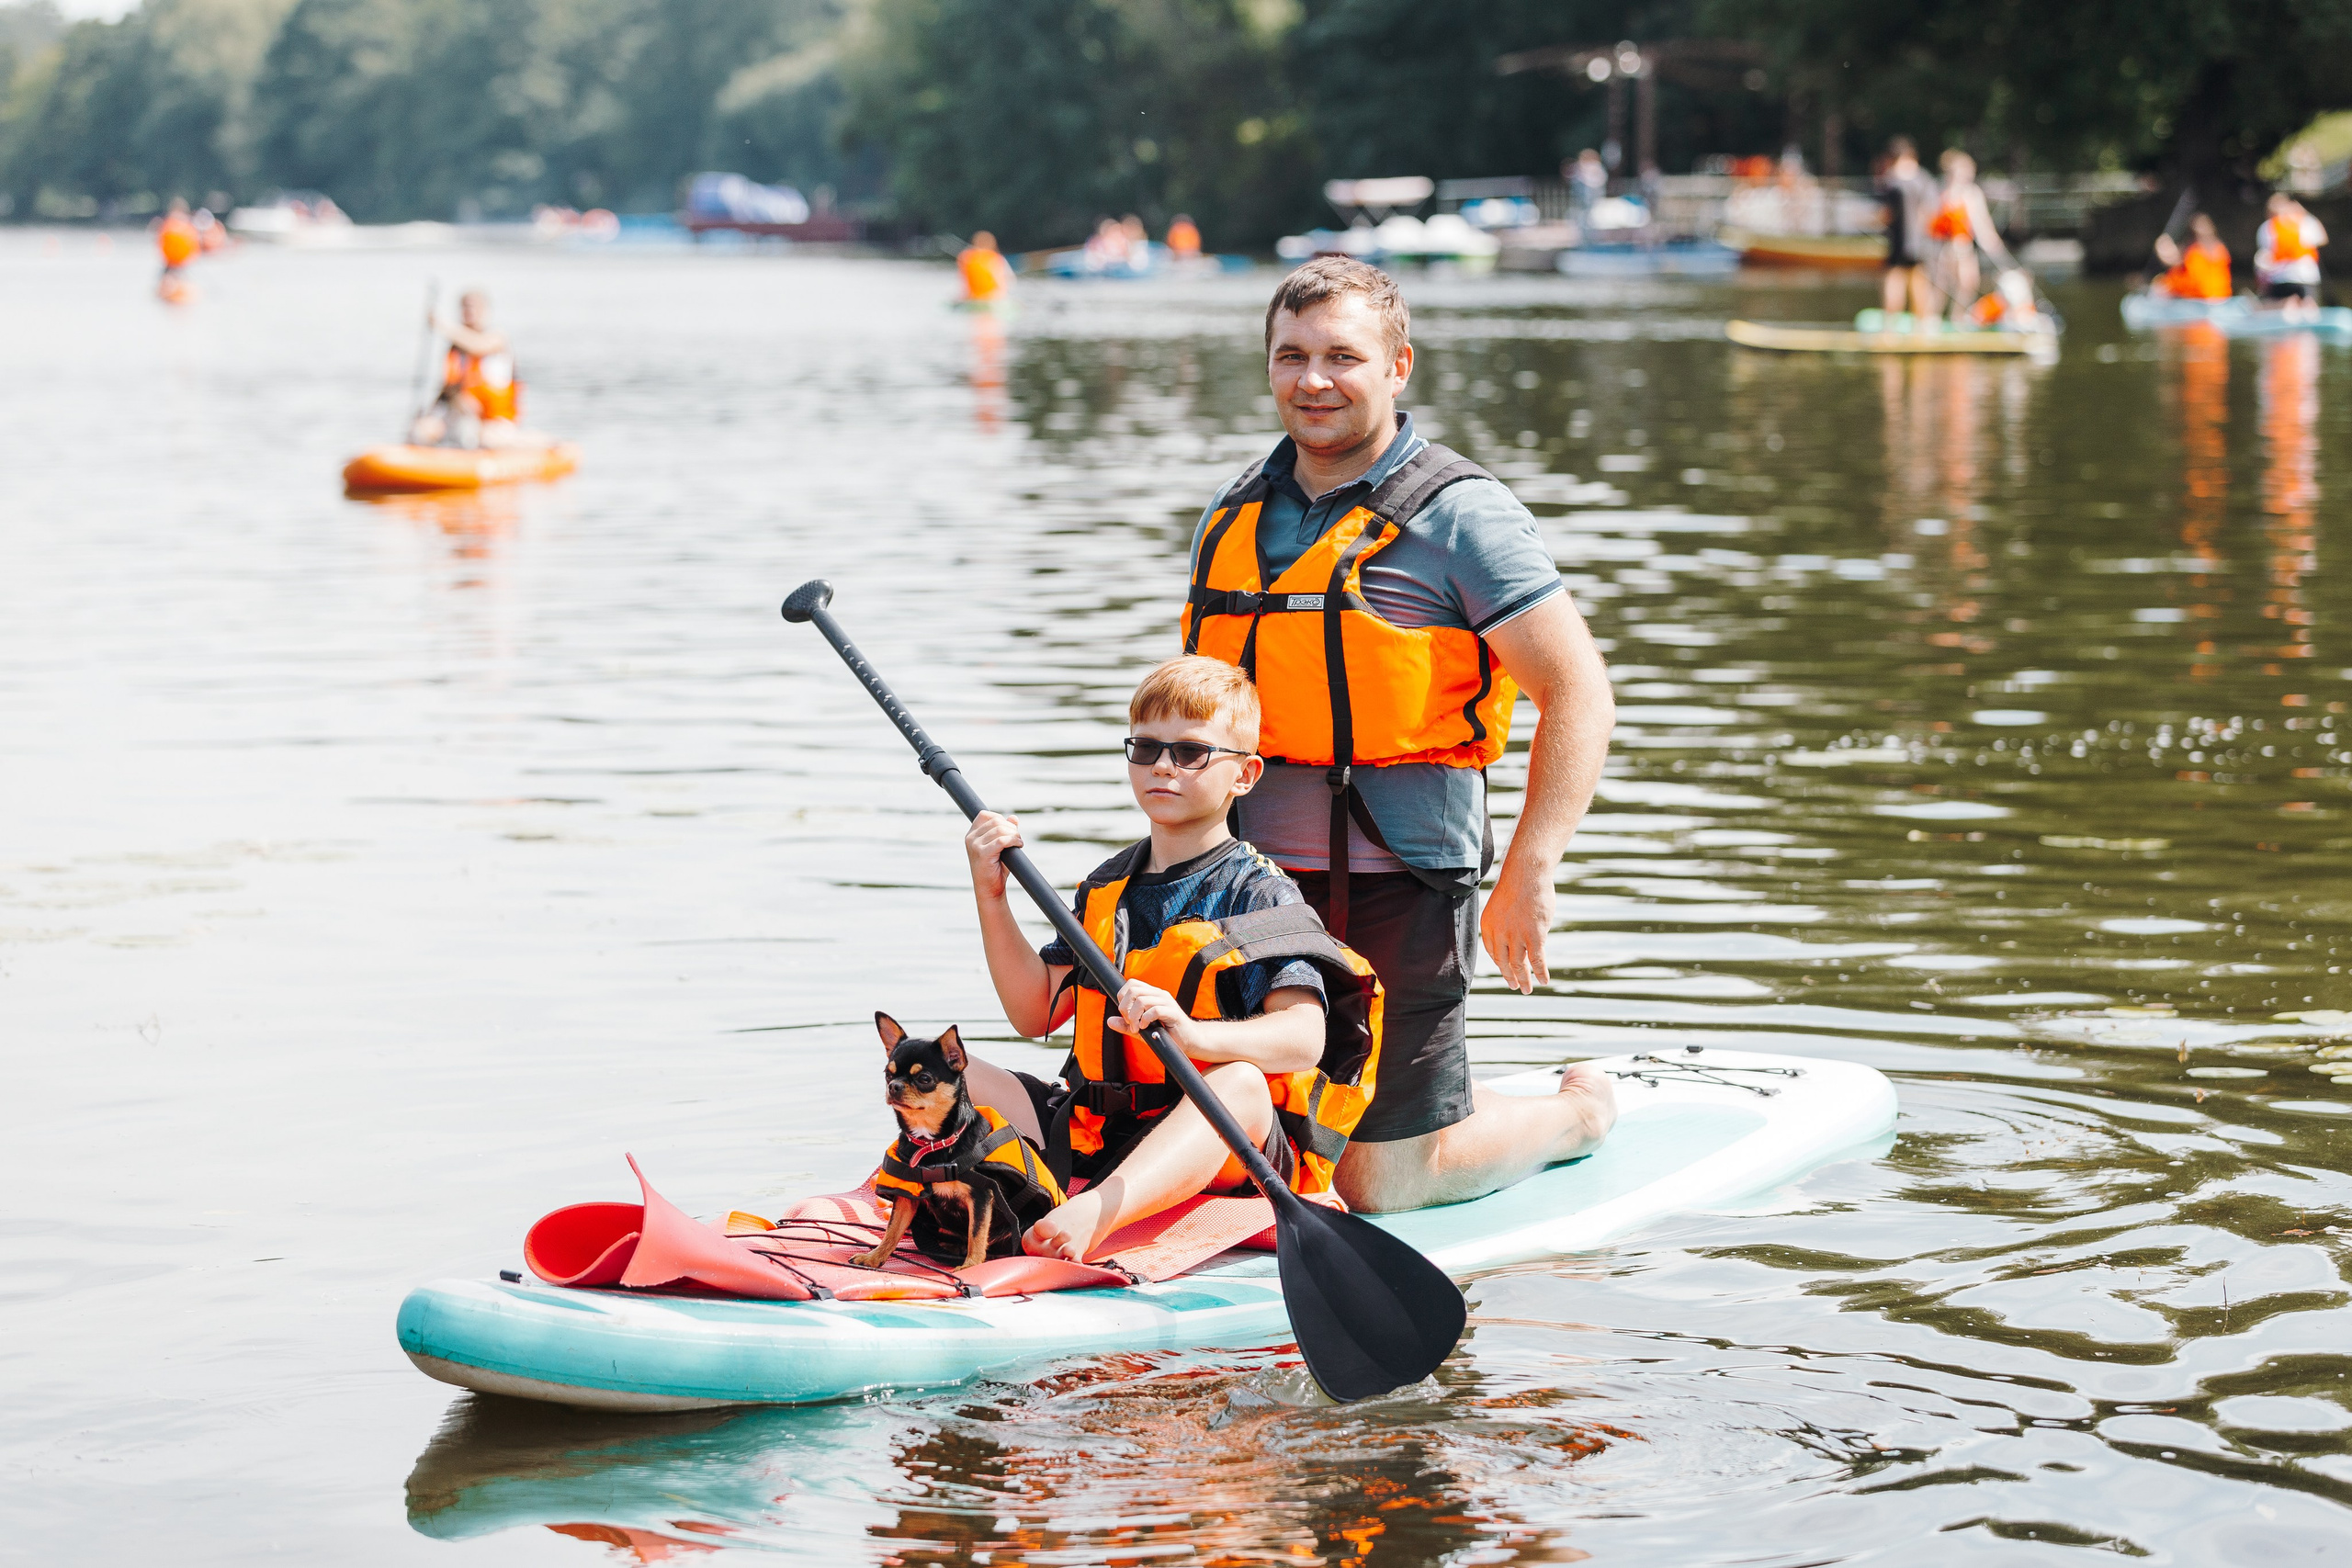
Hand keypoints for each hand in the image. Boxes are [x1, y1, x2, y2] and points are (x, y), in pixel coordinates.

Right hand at [963, 811, 1021, 900]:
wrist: (990, 890)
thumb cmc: (995, 869)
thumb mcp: (1000, 846)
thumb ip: (1005, 831)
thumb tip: (1013, 817)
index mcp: (972, 835)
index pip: (985, 815)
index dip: (1000, 819)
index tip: (1008, 831)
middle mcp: (971, 838)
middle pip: (995, 820)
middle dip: (1011, 828)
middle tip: (1017, 839)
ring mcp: (975, 846)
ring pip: (1000, 829)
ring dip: (1014, 835)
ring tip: (1018, 843)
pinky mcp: (982, 854)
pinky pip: (1002, 840)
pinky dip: (1013, 841)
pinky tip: (1019, 846)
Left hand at [1111, 979, 1198, 1053]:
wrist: (1189, 1041)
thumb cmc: (1166, 1034)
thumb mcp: (1141, 1030)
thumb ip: (1126, 1025)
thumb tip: (1109, 1021)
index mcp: (1152, 994)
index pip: (1131, 984)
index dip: (1122, 997)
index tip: (1125, 1014)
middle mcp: (1159, 994)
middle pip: (1133, 990)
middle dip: (1126, 1007)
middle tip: (1129, 1022)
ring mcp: (1167, 1002)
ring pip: (1142, 1000)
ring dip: (1134, 1017)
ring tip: (1137, 1028)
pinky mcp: (1173, 1012)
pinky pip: (1154, 1010)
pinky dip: (1145, 1020)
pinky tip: (1146, 1028)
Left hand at [1480, 858, 1554, 993]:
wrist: (1526, 875)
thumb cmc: (1516, 887)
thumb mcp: (1501, 906)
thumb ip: (1502, 924)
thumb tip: (1511, 938)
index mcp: (1488, 926)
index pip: (1492, 951)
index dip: (1500, 962)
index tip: (1506, 969)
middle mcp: (1499, 933)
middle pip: (1503, 962)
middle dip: (1509, 976)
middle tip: (1514, 986)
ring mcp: (1517, 936)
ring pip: (1519, 965)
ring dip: (1523, 979)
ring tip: (1526, 989)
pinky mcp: (1534, 936)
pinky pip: (1537, 960)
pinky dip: (1541, 972)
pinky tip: (1544, 980)